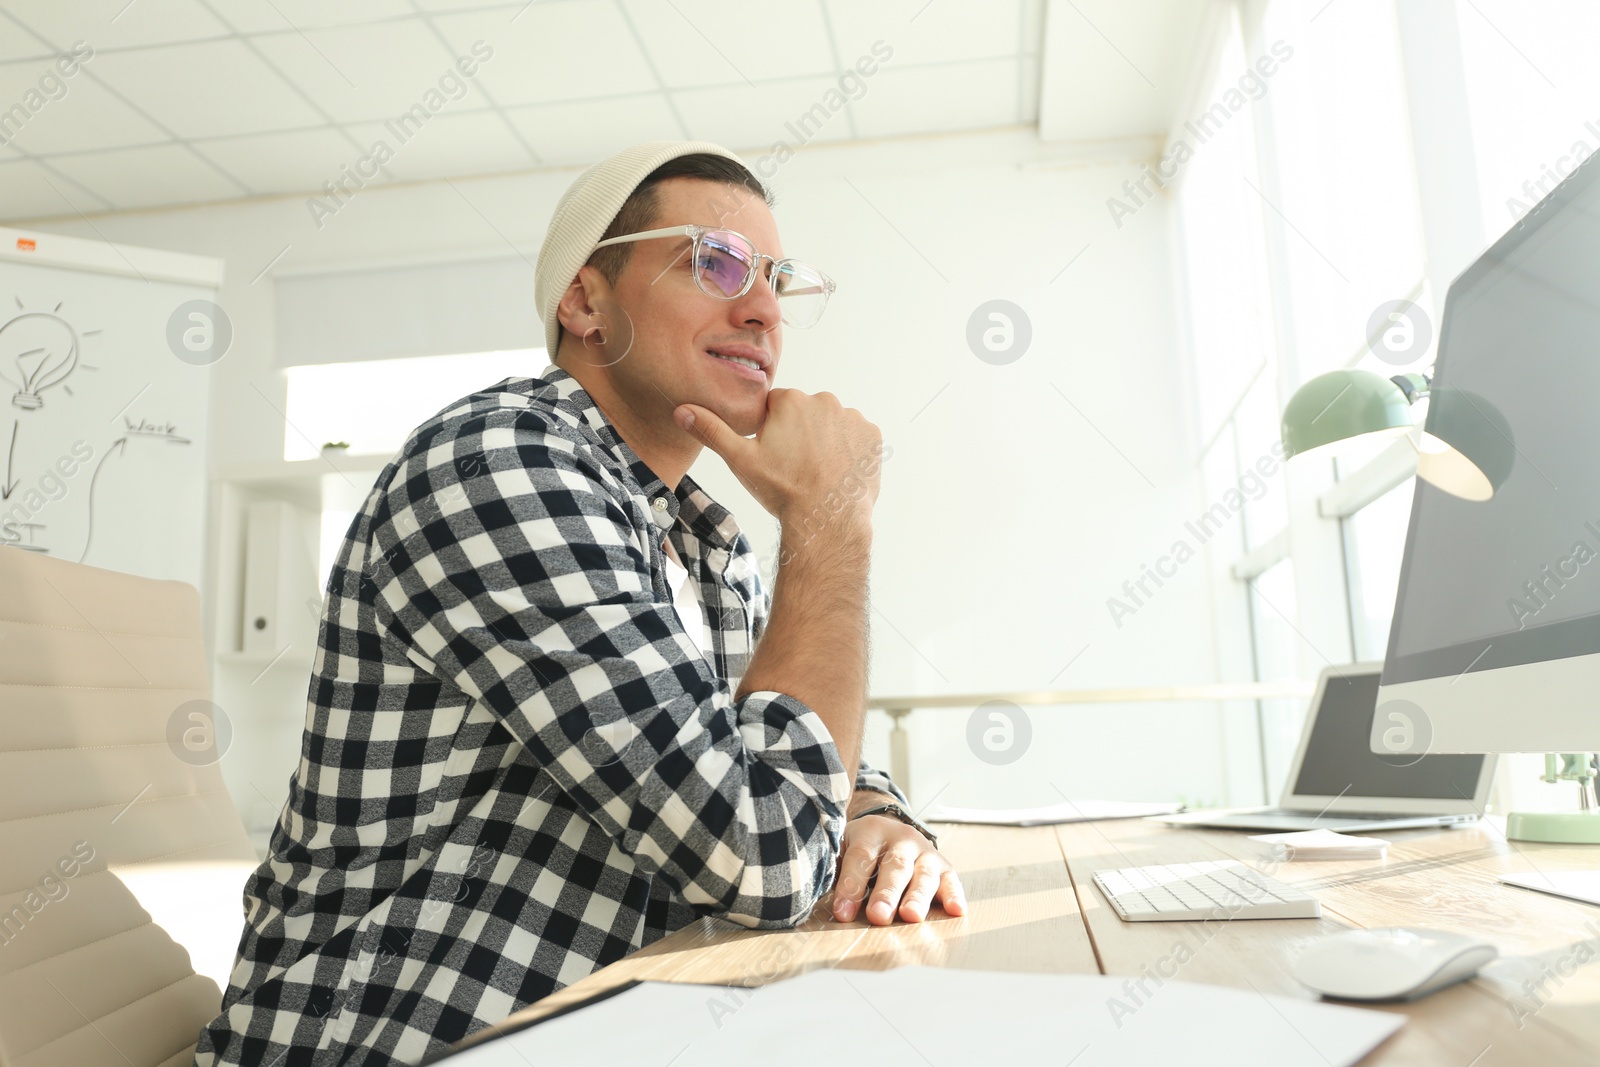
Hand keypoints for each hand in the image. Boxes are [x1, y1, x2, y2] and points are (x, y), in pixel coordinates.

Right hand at [674, 390, 881, 530]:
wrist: (826, 519)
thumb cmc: (782, 490)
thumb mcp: (740, 460)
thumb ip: (711, 431)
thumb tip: (680, 410)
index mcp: (790, 400)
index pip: (776, 408)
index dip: (773, 433)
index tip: (775, 455)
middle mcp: (824, 400)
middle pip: (806, 414)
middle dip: (800, 434)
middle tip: (795, 467)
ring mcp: (852, 417)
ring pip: (831, 425)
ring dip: (826, 441)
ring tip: (817, 472)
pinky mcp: (873, 435)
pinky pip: (857, 437)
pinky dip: (849, 451)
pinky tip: (838, 472)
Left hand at [831, 815, 966, 924]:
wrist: (891, 830)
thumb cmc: (861, 850)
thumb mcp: (844, 850)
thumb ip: (833, 871)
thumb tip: (815, 899)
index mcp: (871, 832)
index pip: (861, 858)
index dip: (851, 886)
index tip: (842, 913)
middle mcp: (902, 839)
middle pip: (894, 866)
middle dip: (886, 893)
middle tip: (878, 916)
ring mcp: (926, 852)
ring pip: (923, 874)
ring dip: (918, 896)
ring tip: (911, 916)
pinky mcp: (945, 866)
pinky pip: (951, 881)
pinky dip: (954, 895)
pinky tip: (956, 910)